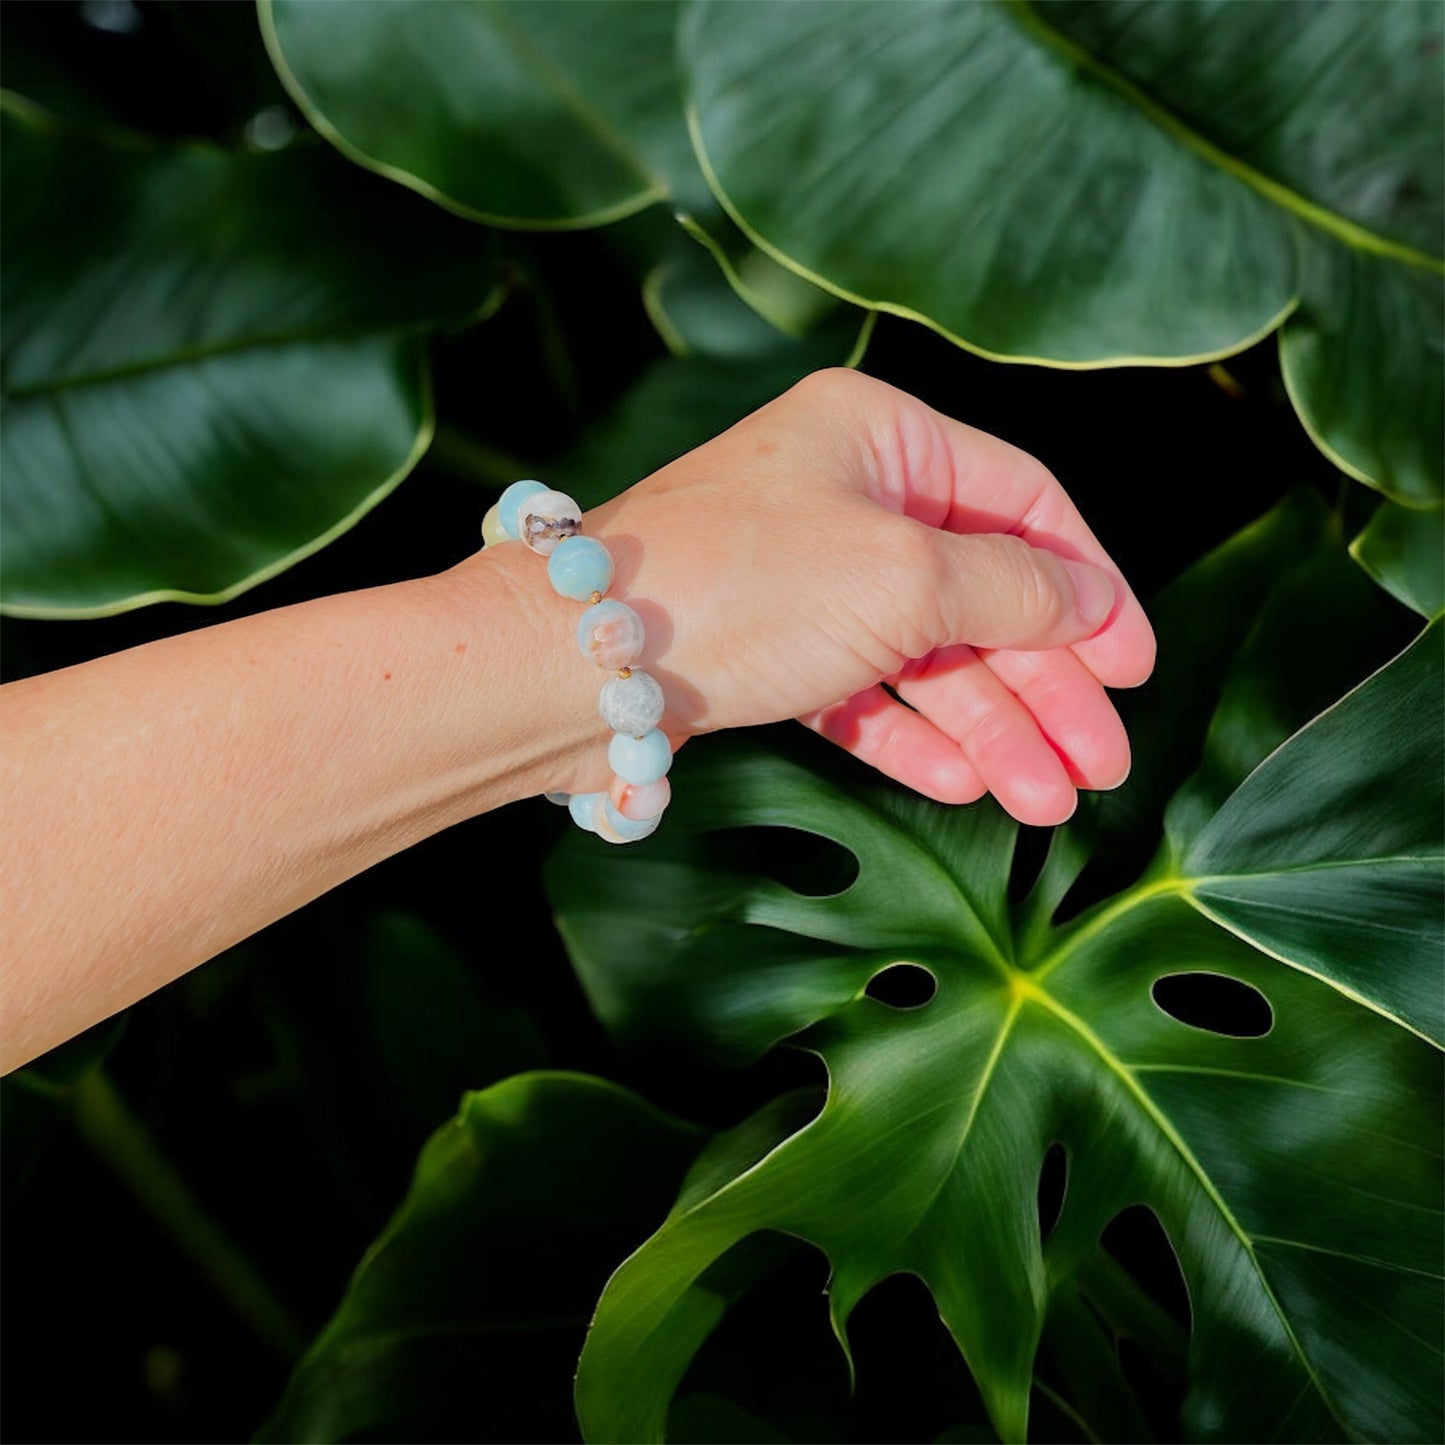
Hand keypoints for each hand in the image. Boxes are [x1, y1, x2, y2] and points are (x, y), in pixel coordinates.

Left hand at [567, 369, 1155, 825]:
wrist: (572, 663)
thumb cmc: (735, 585)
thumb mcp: (902, 575)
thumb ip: (1012, 588)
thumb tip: (1091, 602)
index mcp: (879, 435)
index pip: (1024, 503)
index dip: (1091, 586)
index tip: (1135, 666)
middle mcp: (844, 495)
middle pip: (981, 592)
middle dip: (1045, 684)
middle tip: (1102, 764)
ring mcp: (805, 574)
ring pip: (924, 654)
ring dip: (989, 728)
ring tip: (1047, 803)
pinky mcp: (769, 645)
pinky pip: (863, 691)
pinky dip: (912, 735)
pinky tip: (964, 784)